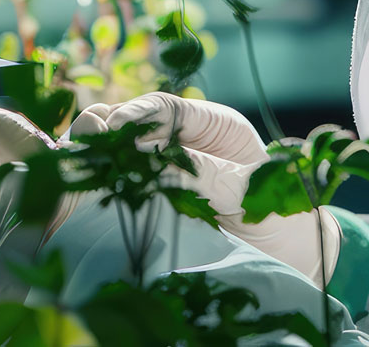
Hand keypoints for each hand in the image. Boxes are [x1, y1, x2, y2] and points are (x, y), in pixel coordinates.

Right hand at [71, 92, 340, 283]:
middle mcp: (182, 139)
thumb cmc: (281, 220)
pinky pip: (115, 177)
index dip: (138, 114)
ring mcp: (160, 165)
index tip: (116, 128)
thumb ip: (206, 174)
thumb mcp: (252, 194)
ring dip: (97, 151)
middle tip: (88, 144)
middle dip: (107, 129)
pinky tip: (83, 182)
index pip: (167, 108)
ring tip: (80, 162)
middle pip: (132, 121)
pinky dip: (97, 176)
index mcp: (213, 126)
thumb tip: (153, 160)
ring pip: (116, 145)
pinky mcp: (147, 193)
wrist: (287, 261)